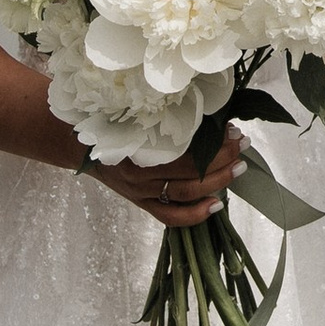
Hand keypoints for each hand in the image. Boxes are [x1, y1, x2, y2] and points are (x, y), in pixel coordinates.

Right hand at [91, 129, 244, 223]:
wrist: (81, 147)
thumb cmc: (113, 125)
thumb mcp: (136, 115)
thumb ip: (167, 116)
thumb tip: (209, 109)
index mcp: (138, 145)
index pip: (185, 147)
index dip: (213, 141)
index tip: (233, 128)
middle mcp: (140, 172)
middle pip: (190, 171)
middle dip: (222, 158)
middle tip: (242, 145)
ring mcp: (141, 191)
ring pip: (185, 193)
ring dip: (217, 181)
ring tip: (238, 168)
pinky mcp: (142, 204)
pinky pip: (170, 216)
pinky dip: (195, 214)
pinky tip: (217, 205)